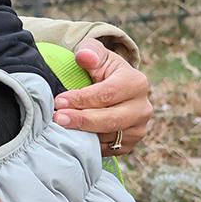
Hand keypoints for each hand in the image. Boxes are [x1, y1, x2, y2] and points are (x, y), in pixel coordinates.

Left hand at [52, 39, 153, 155]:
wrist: (113, 86)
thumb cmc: (100, 67)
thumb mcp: (96, 54)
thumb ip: (90, 52)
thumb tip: (84, 56)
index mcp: (136, 83)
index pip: (108, 94)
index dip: (82, 99)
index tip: (59, 101)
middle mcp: (143, 108)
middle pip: (110, 120)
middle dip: (82, 120)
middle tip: (57, 118)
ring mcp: (138, 129)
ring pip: (108, 137)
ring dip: (83, 134)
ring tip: (61, 128)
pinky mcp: (130, 144)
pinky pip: (108, 150)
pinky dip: (89, 145)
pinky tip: (72, 137)